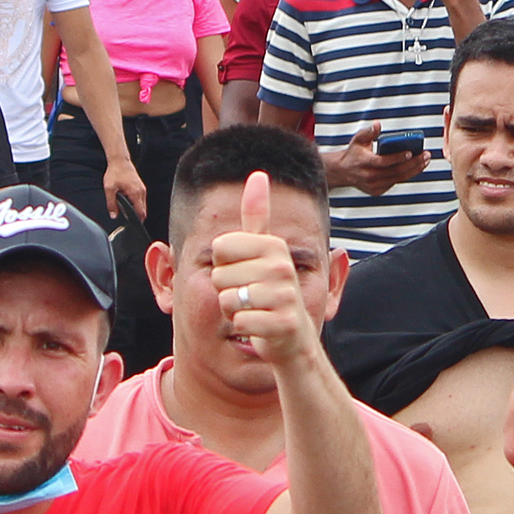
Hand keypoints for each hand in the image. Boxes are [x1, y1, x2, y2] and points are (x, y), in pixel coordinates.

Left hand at [105, 152, 150, 225]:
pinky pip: (141, 199)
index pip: (141, 212)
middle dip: (136, 216)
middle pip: (143, 210)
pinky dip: (136, 203)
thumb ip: (111, 204)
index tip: (133, 225)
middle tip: (127, 218)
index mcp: (136, 193)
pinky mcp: (140, 186)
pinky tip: (128, 202)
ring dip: (136, 209)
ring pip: (142, 204)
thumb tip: (114, 215)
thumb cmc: (115, 172)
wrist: (119, 160)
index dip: (138, 220)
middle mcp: (141, 192)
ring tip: (126, 209)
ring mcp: (142, 189)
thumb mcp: (109, 189)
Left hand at [208, 170, 319, 367]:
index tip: (245, 272)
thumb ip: (258, 216)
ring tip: (255, 311)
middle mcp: (282, 267)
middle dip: (228, 291)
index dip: (224, 265)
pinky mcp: (282, 323)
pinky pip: (238, 322)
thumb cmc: (271, 293)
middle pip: (220, 275)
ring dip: (235, 311)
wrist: (293, 339)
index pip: (220, 247)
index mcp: (273, 246)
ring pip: (227, 300)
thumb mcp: (265, 252)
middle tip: (251, 297)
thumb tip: (257, 175)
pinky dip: (243, 329)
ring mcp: (284, 295)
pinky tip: (260, 327)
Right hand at [326, 123, 423, 196]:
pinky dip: (407, 175)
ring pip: (398, 178)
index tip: (410, 152)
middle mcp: (369, 176)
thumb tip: (378, 125)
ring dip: (414, 170)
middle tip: (426, 155)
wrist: (342, 172)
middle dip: (413, 163)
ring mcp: (374, 186)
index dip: (397, 158)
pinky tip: (417, 167)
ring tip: (425, 160)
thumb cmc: (354, 153)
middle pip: (395, 172)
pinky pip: (396, 182)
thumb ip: (369, 132)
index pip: (383, 162)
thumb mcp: (358, 139)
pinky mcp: (378, 191)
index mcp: (364, 163)